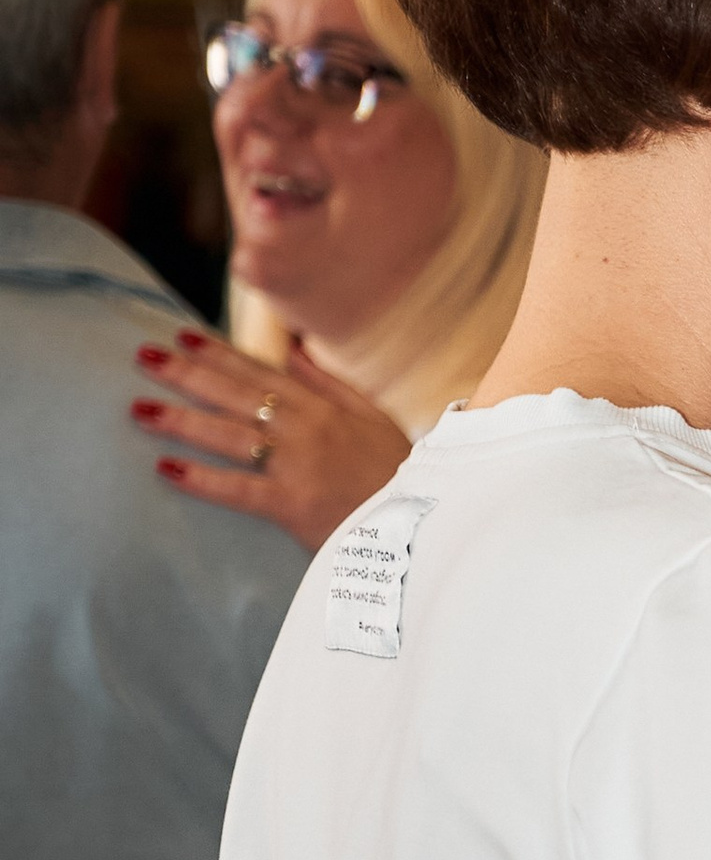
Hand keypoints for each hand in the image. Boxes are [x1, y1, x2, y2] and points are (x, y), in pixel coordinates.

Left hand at [134, 329, 410, 551]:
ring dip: (181, 419)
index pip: (259, 372)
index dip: (217, 353)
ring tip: (140, 408)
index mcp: (320, 407)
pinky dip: (201, 478)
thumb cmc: (395, 473)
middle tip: (143, 357)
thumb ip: (329, 384)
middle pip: (234, 395)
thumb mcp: (371, 417)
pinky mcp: (292, 504)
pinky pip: (239, 488)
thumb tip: (294, 351)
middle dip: (186, 373)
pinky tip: (166, 468)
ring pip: (229, 434)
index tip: (181, 336)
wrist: (420, 523)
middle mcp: (304, 429)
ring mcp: (296, 465)